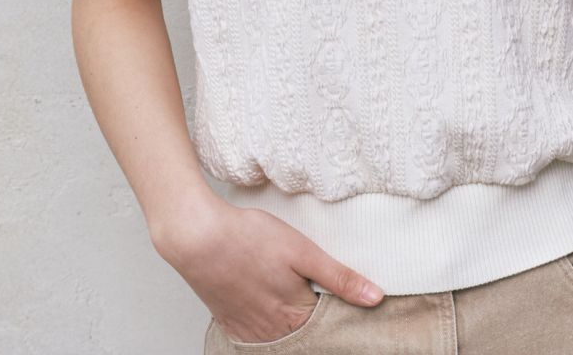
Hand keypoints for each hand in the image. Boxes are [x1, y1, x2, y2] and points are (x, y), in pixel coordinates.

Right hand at [152, 190, 384, 343]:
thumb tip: (375, 298)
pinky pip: (258, 334)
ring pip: (282, 335)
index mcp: (296, 315)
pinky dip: (268, 322)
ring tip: (288, 292)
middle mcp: (273, 333)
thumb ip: (339, 277)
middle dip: (315, 319)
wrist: (197, 238)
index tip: (343, 300)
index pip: (329, 326)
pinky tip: (267, 299)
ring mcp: (249, 331)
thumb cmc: (249, 239)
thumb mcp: (302, 251)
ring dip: (291, 321)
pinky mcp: (230, 323)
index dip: (339, 311)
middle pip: (305, 334)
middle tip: (313, 293)